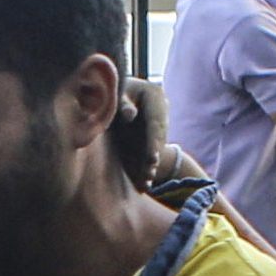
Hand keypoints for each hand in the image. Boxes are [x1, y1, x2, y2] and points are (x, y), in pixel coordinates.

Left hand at [114, 77, 170, 191]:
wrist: (113, 98)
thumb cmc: (113, 93)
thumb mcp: (117, 94)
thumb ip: (123, 103)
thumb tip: (130, 115)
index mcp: (154, 95)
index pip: (156, 121)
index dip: (155, 141)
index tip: (153, 158)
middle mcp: (161, 109)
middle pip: (159, 137)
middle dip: (154, 156)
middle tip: (149, 173)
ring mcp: (159, 122)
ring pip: (156, 147)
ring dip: (150, 165)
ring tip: (146, 181)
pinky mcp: (153, 134)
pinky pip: (150, 152)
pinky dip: (145, 167)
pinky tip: (143, 183)